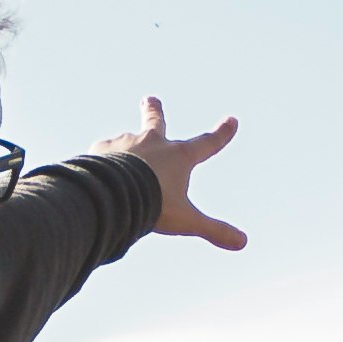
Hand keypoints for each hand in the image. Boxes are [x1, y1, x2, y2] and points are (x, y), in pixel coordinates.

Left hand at [114, 93, 244, 248]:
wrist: (114, 194)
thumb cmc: (153, 205)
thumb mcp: (185, 220)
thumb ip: (213, 230)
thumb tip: (243, 242)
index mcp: (178, 157)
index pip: (207, 144)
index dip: (221, 135)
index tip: (231, 121)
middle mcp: (152, 142)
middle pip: (155, 121)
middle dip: (153, 110)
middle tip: (149, 99)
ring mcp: (125, 143)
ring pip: (126, 142)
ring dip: (125, 149)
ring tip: (120, 171)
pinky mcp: (101, 149)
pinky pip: (101, 154)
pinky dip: (102, 162)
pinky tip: (99, 174)